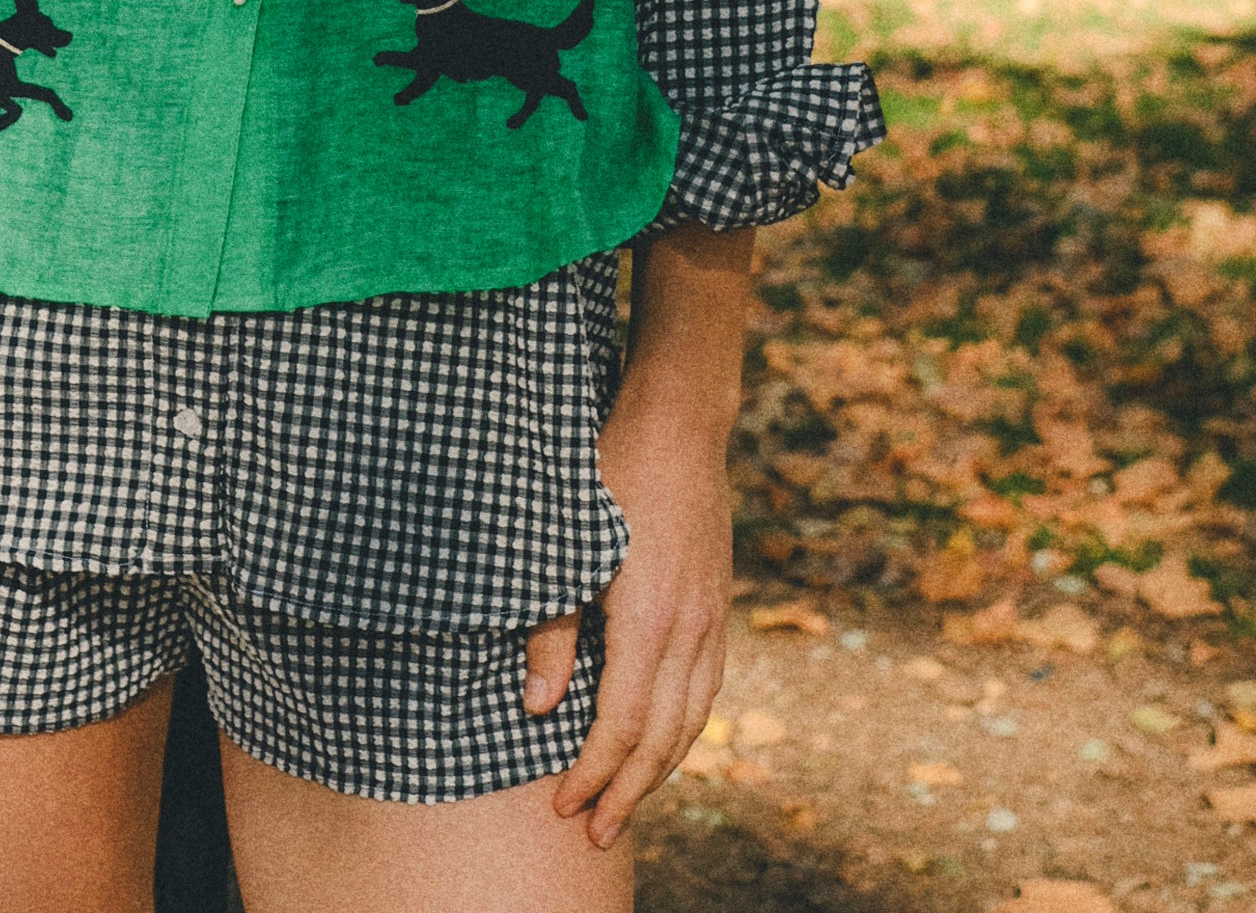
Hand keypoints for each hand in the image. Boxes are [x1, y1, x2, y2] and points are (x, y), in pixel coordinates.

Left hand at [524, 393, 732, 852]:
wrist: (677, 422)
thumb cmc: (607, 472)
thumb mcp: (562, 544)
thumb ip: (551, 629)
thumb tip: (537, 707)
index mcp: (648, 618)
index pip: (622, 725)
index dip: (592, 773)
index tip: (562, 806)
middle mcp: (690, 627)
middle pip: (664, 737)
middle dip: (628, 792)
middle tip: (594, 833)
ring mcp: (711, 616)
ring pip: (693, 717)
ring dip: (660, 768)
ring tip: (626, 801)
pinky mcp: (718, 602)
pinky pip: (707, 685)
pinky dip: (685, 727)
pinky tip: (665, 737)